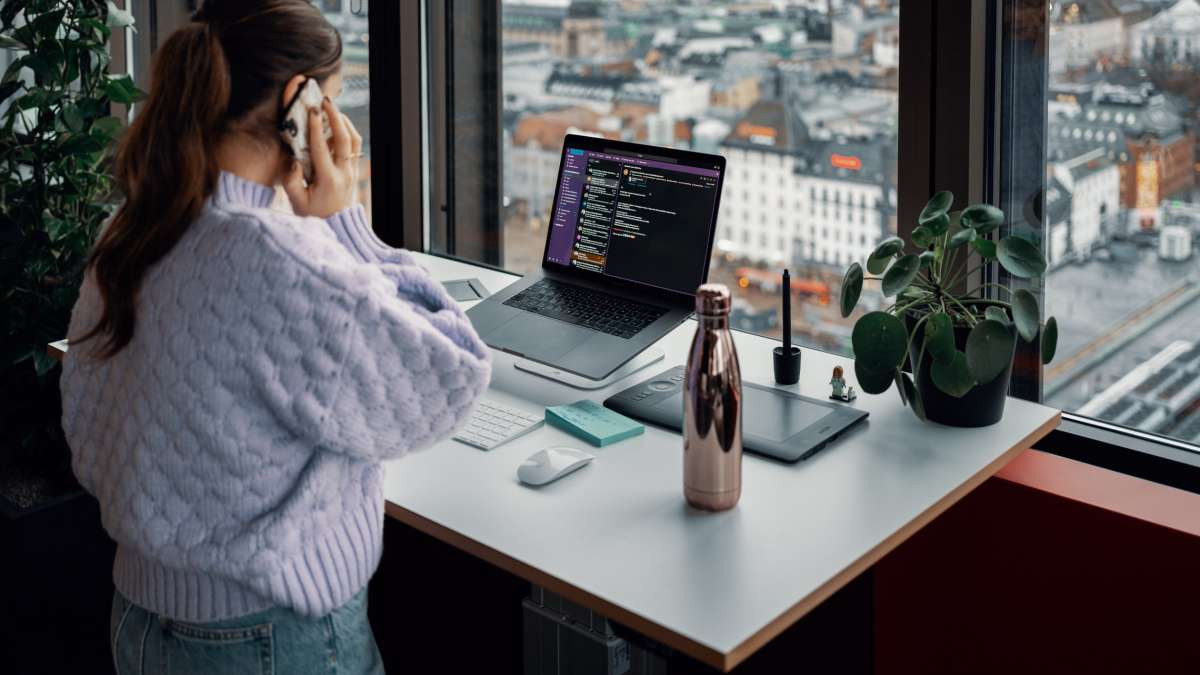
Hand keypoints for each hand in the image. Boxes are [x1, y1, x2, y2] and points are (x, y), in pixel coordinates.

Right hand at [283, 97, 362, 217]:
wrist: (335, 226)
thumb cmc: (313, 214)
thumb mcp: (296, 202)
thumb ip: (291, 181)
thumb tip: (292, 160)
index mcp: (328, 180)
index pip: (321, 148)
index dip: (317, 127)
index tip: (312, 109)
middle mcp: (344, 173)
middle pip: (344, 139)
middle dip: (335, 116)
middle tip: (325, 100)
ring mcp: (352, 171)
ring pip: (354, 140)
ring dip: (344, 122)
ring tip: (332, 109)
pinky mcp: (354, 170)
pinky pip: (354, 146)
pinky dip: (347, 132)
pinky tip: (337, 124)